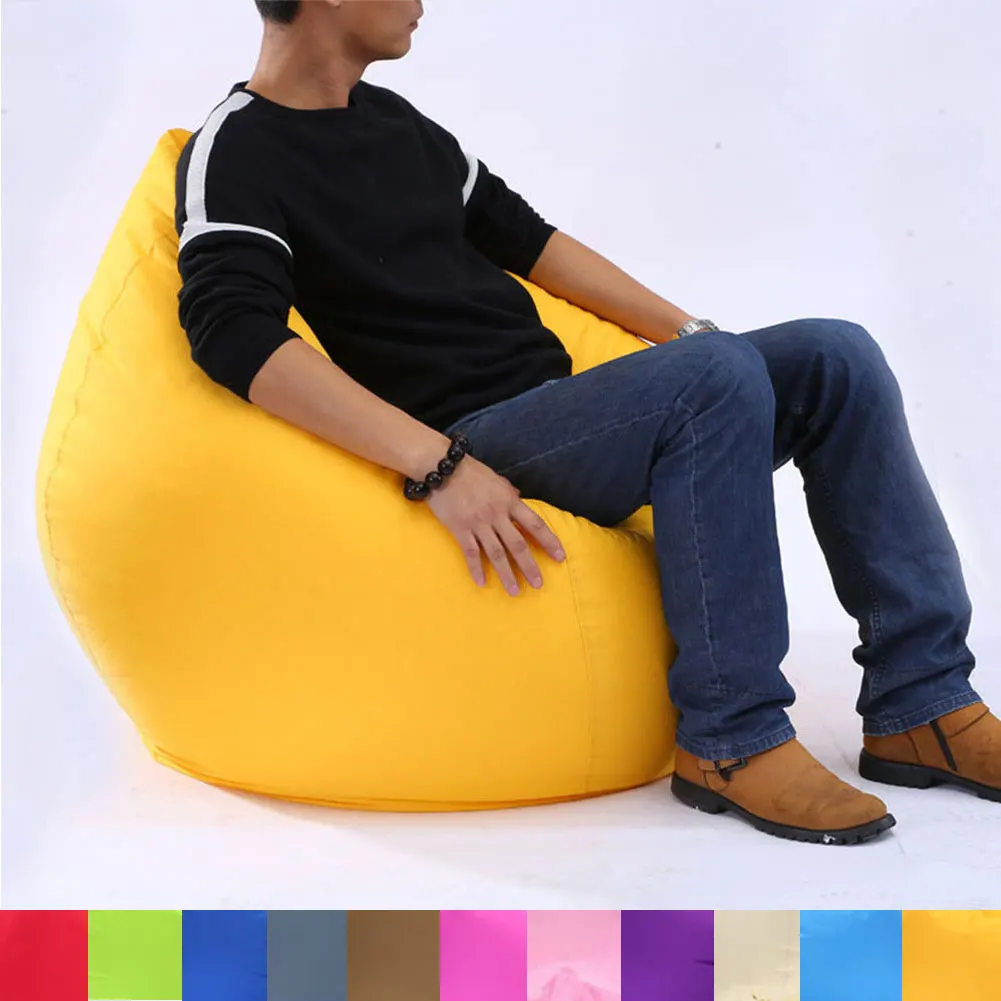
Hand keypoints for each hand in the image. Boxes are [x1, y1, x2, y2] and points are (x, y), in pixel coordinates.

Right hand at [427, 455, 565, 594]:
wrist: (442, 468)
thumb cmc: (471, 472)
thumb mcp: (497, 479)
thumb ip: (509, 493)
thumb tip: (520, 499)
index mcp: (509, 501)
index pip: (535, 524)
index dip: (549, 541)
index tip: (559, 556)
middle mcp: (497, 514)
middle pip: (518, 545)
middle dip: (529, 566)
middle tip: (538, 584)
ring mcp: (478, 523)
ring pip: (496, 553)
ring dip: (507, 574)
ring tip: (515, 591)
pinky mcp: (460, 529)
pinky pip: (471, 552)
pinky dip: (477, 569)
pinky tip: (482, 583)